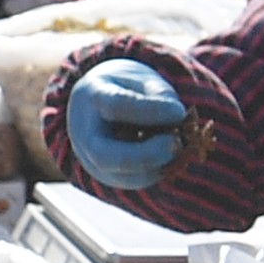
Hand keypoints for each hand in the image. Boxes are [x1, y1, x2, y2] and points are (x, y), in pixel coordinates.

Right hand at [63, 57, 186, 189]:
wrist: (100, 106)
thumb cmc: (128, 89)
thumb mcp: (143, 81)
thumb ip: (160, 96)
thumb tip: (178, 119)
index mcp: (93, 96)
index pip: (116, 106)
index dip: (152, 111)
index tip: (179, 112)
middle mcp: (84, 133)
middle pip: (104, 156)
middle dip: (145, 155)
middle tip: (176, 145)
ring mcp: (91, 160)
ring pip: (122, 177)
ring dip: (158, 165)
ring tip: (177, 146)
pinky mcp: (107, 176)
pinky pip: (134, 181)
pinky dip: (158, 170)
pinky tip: (169, 155)